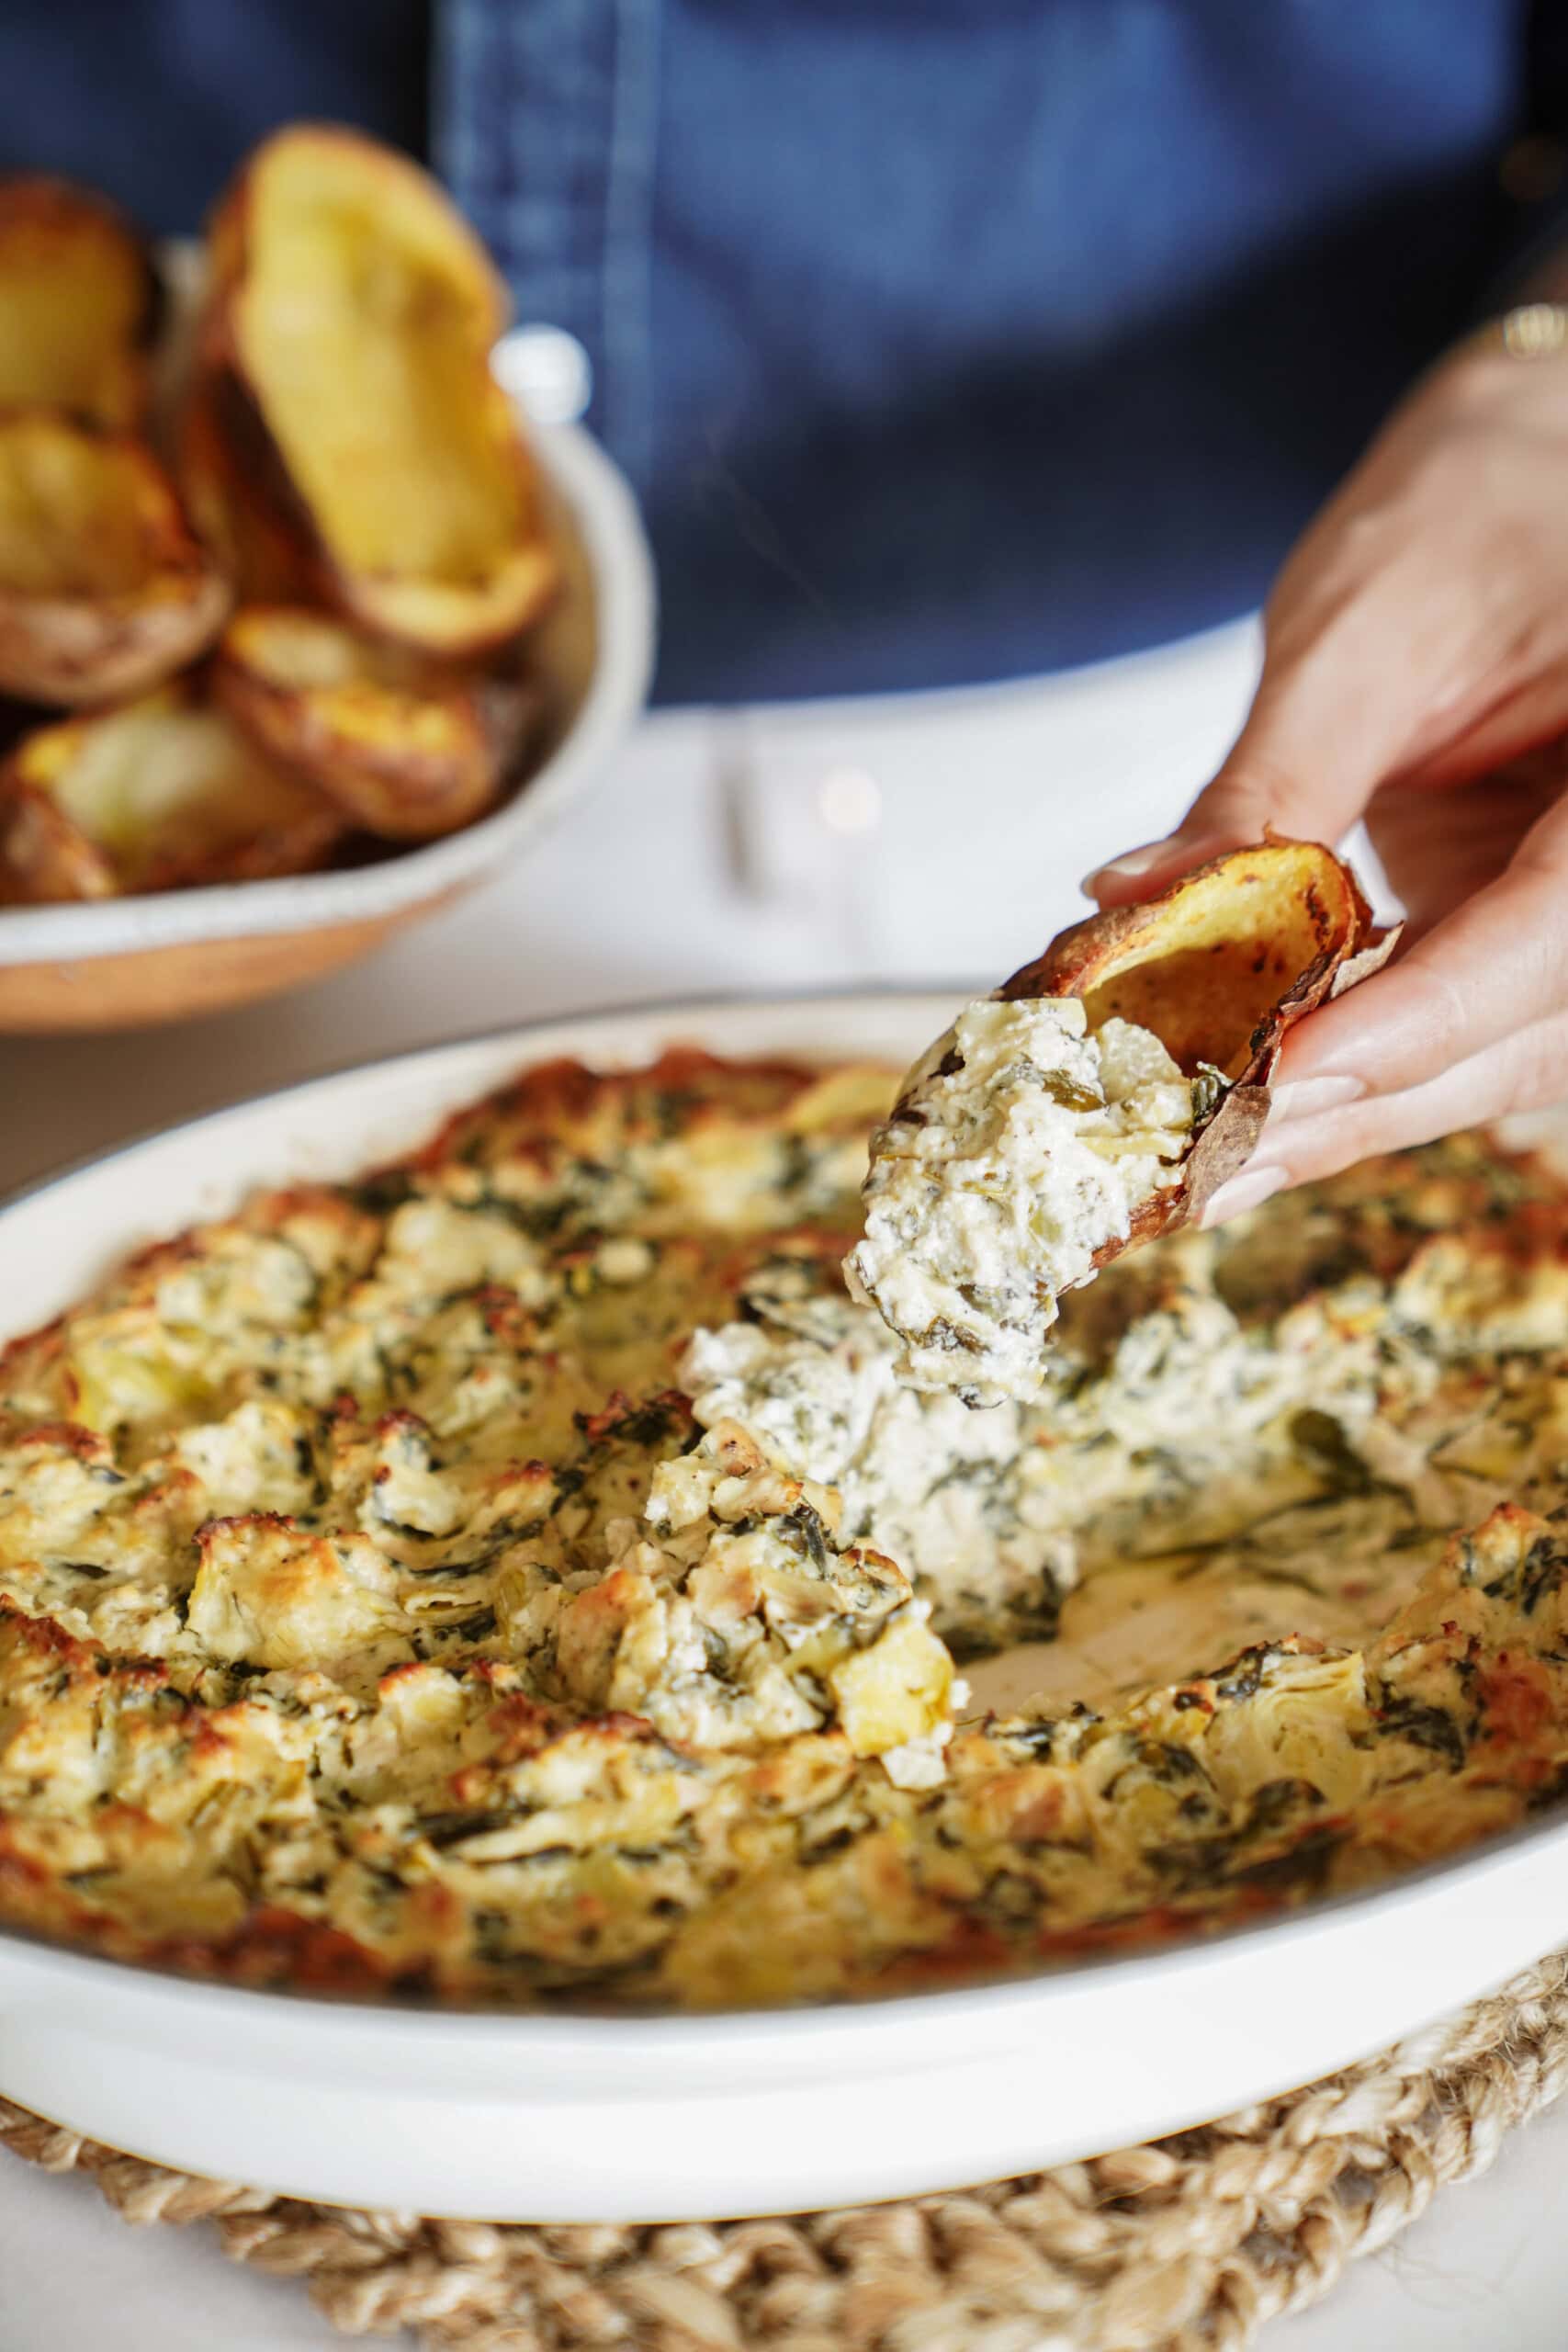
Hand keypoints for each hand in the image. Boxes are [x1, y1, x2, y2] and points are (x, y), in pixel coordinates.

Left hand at [1086, 312, 1567, 1223]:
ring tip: (1209, 1161)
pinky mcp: (1544, 923)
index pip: (1548, 937)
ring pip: (1504, 1056)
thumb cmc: (1480, 500)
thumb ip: (1267, 793)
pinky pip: (1471, 1022)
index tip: (1277, 1081)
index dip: (1412, 1023)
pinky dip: (1365, 1064)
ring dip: (1357, 1112)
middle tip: (1205, 1161)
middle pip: (1527, 1033)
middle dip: (1362, 1100)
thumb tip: (1132, 909)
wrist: (1533, 462)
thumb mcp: (1360, 635)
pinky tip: (1258, 1103)